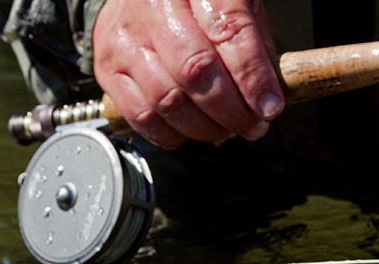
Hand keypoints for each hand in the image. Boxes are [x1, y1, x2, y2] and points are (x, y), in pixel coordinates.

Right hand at [93, 0, 283, 148]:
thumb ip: (254, 45)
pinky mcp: (108, 69)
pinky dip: (173, 134)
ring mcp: (126, 39)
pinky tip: (191, 128)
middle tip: (251, 124)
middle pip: (196, 72)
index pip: (229, 33)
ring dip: (205, 128)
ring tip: (225, 129)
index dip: (253, 77)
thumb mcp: (235, 4)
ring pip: (168, 100)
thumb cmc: (194, 2)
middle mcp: (154, 8)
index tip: (270, 106)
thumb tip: (268, 98)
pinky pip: (142, 117)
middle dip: (232, 111)